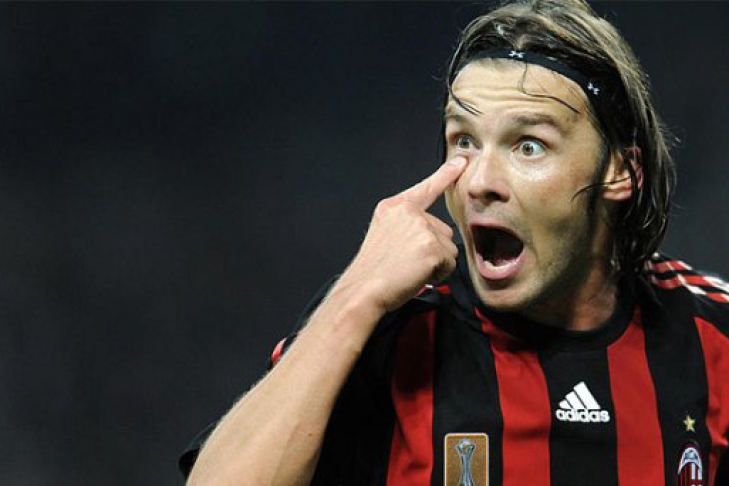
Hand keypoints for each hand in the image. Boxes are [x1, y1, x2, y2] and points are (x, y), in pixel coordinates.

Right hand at [342, 156, 467, 312]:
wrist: (363, 290)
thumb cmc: (373, 271)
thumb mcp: (384, 235)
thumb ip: (406, 225)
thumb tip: (435, 231)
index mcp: (394, 208)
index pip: (425, 189)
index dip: (445, 175)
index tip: (461, 162)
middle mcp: (408, 212)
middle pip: (443, 231)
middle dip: (432, 250)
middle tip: (406, 263)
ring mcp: (421, 228)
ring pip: (448, 248)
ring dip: (436, 264)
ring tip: (409, 270)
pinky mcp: (432, 248)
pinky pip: (449, 264)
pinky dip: (438, 275)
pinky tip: (416, 276)